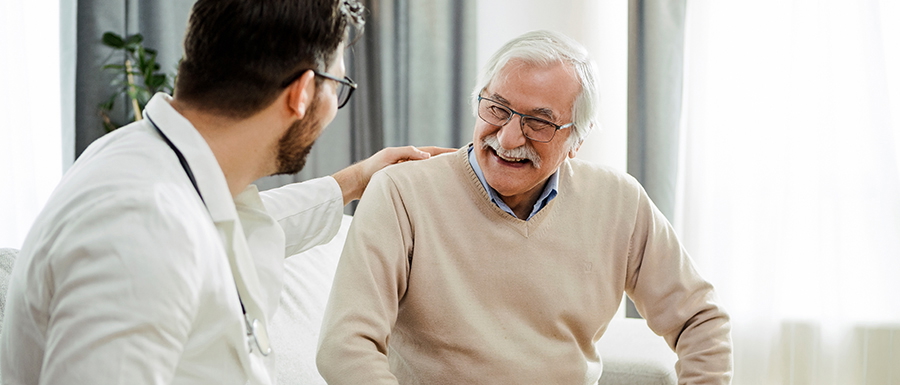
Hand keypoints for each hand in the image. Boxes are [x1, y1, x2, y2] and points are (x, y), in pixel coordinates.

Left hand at [333, 146, 455, 204]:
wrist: (358, 183)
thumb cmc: (372, 168)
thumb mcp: (389, 156)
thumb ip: (407, 153)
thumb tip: (428, 156)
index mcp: (409, 155)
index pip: (433, 152)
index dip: (447, 152)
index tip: (462, 153)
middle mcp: (411, 164)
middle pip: (434, 162)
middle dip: (448, 163)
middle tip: (465, 166)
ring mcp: (408, 174)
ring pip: (429, 174)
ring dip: (441, 174)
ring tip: (455, 179)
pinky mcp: (404, 185)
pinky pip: (422, 183)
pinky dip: (431, 184)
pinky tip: (437, 190)